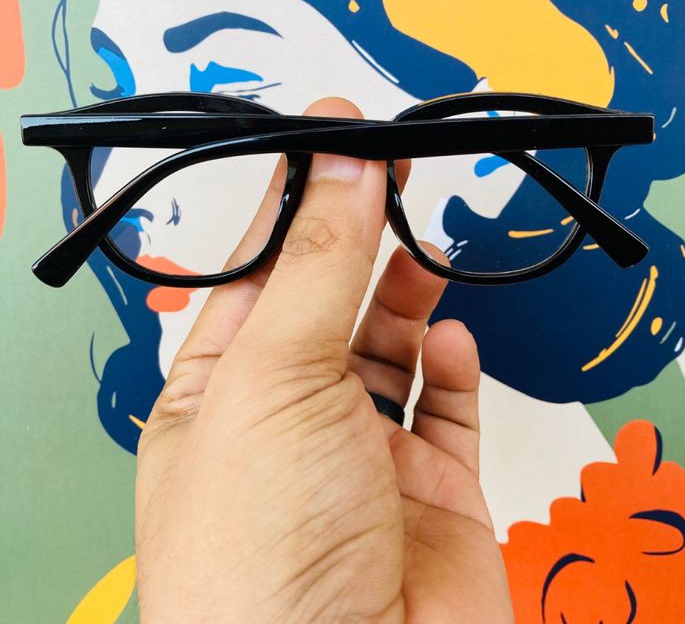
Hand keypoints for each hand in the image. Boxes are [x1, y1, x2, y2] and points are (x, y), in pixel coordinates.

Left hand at [135, 97, 512, 622]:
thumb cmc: (261, 558)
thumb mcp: (275, 378)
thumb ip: (316, 266)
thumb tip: (338, 166)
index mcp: (220, 400)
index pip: (256, 276)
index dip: (292, 202)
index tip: (329, 138)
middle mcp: (289, 424)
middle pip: (326, 305)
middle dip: (355, 239)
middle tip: (389, 174)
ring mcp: (362, 456)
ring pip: (390, 350)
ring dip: (405, 295)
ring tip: (418, 253)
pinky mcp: (432, 490)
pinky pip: (445, 408)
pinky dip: (451, 366)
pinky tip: (450, 339)